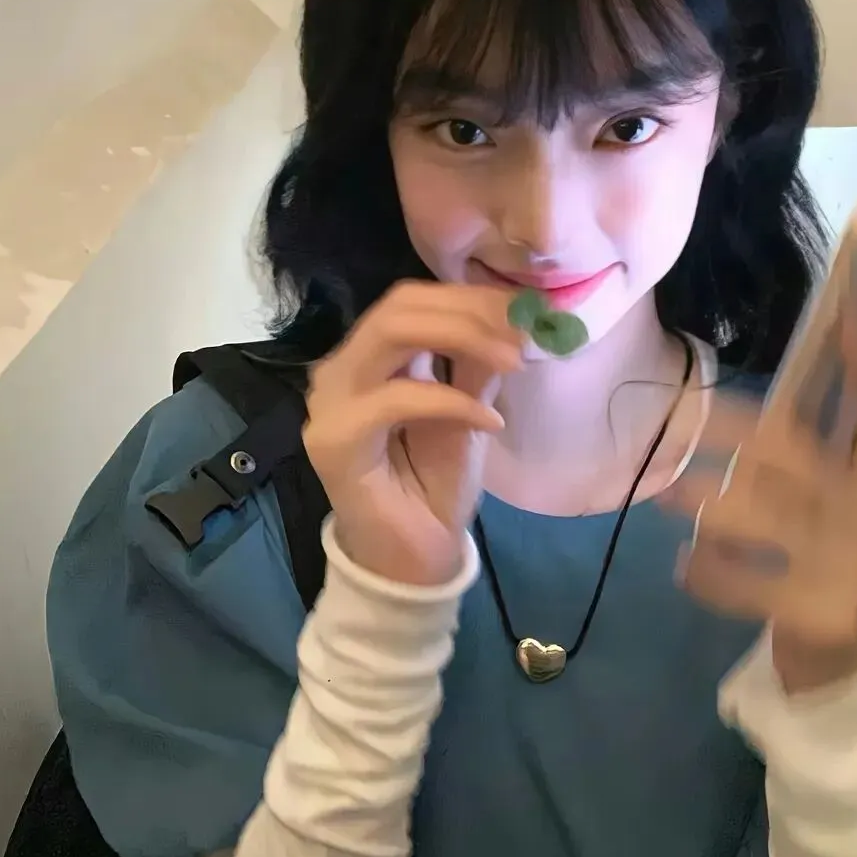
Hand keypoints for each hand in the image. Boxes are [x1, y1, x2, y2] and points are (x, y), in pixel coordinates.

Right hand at [303, 280, 521, 586]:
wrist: (412, 560)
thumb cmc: (433, 487)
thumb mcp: (468, 412)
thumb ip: (478, 365)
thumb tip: (514, 317)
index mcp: (371, 358)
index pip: (412, 300)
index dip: (470, 296)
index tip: (526, 308)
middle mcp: (342, 369)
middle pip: (399, 306)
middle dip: (469, 312)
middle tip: (522, 333)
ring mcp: (331, 402)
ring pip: (391, 335)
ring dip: (463, 339)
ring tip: (514, 361)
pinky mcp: (334, 439)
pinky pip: (397, 399)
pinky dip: (451, 400)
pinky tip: (489, 419)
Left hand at [664, 316, 856, 692]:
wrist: (842, 660)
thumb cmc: (828, 562)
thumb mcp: (843, 501)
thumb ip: (844, 436)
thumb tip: (856, 345)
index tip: (853, 321)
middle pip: (793, 458)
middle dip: (729, 434)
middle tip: (675, 422)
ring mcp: (845, 568)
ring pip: (765, 517)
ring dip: (708, 502)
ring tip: (669, 495)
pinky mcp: (816, 612)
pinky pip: (749, 582)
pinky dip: (709, 572)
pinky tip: (685, 565)